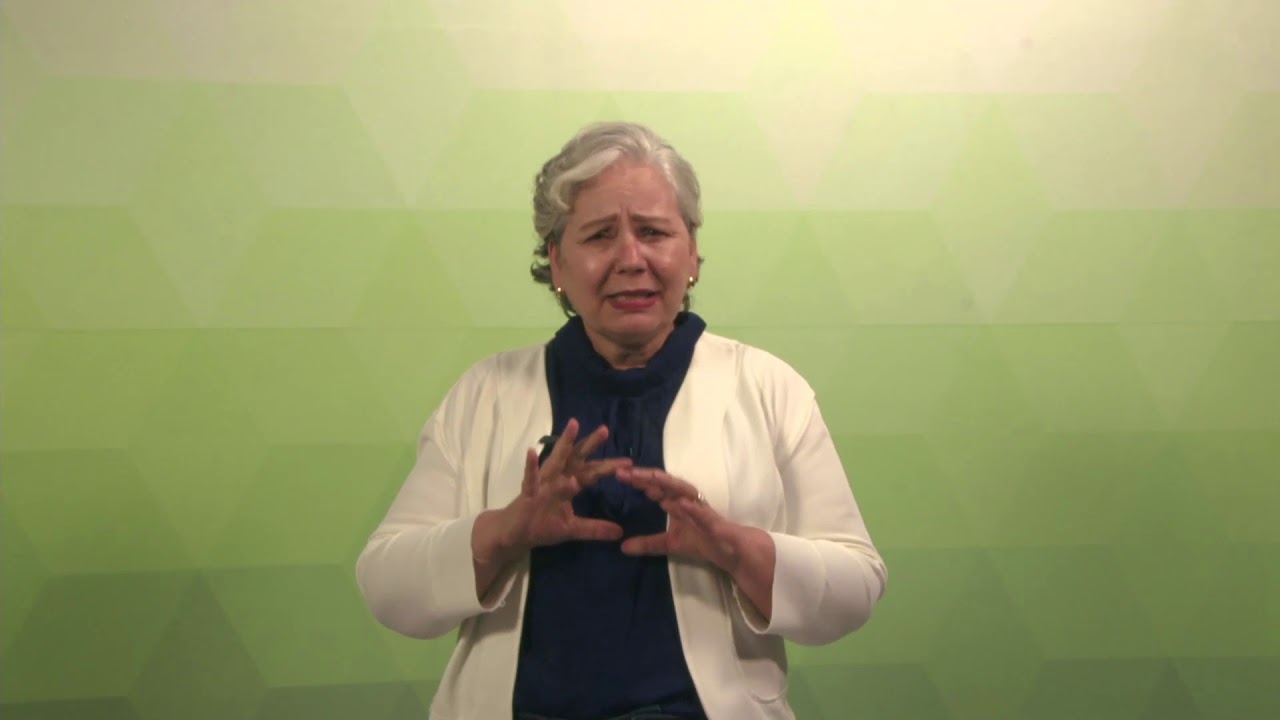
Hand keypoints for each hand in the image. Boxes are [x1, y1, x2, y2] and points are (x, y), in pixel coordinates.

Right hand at [485, 418, 631, 557]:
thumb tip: (619, 533)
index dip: (609, 467)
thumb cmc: (541, 526)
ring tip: (573, 427)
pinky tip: (531, 452)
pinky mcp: (527, 492)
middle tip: (604, 430)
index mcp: (569, 484)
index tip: (628, 462)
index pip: (592, 472)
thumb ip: (594, 529)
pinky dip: (531, 466)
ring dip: (564, 444)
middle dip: (590, 444)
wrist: (513, 535)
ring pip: (555, 461)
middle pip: (577, 458)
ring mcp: (542, 483)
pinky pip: (530, 478)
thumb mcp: (572, 529)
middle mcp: (557, 478)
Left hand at [614, 467, 746, 573]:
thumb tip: (622, 547)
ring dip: (666, 484)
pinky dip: (692, 508)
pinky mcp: (713, 522)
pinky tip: (680, 503)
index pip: (654, 487)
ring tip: (649, 478)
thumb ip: (648, 544)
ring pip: (683, 490)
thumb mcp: (669, 544)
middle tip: (623, 472)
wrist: (730, 551)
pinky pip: (702, 513)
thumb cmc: (702, 541)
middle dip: (645, 477)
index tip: (617, 475)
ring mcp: (700, 508)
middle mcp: (687, 499)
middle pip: (664, 484)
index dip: (637, 481)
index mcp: (676, 501)